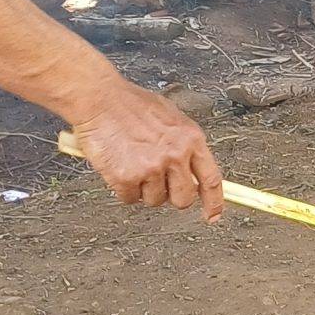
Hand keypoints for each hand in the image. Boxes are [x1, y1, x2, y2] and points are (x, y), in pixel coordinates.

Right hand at [66, 76, 224, 218]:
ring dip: (143, 190)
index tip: (212, 215)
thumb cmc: (131, 104)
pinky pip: (129, 198)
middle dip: (171, 196)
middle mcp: (175, 155)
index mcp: (190, 138)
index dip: (213, 202)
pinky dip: (123, 189)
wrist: (100, 99)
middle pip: (183, 198)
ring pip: (154, 201)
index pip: (211, 179)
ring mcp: (151, 168)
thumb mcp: (171, 118)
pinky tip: (119, 168)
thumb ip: (184, 144)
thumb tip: (192, 168)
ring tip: (133, 164)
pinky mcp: (126, 177)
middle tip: (158, 184)